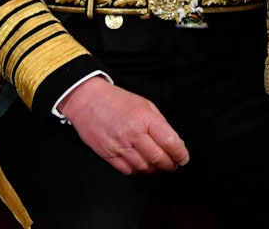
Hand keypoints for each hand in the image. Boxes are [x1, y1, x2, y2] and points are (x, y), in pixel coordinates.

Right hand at [58, 77, 188, 174]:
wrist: (85, 99)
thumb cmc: (116, 100)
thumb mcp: (143, 104)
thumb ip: (159, 123)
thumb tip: (174, 143)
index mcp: (144, 118)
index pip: (171, 143)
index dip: (181, 154)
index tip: (183, 157)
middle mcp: (132, 134)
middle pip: (159, 159)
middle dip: (170, 164)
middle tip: (172, 163)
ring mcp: (119, 146)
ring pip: (145, 168)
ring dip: (154, 169)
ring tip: (156, 164)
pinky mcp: (107, 154)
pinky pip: (128, 170)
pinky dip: (137, 170)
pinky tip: (140, 163)